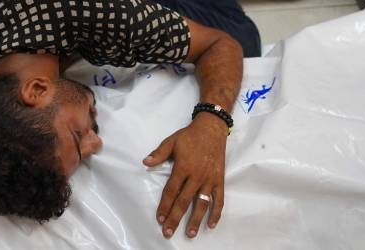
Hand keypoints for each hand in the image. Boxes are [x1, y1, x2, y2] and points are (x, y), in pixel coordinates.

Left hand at [143, 114, 226, 238]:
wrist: (212, 129)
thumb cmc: (190, 136)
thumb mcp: (171, 141)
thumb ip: (159, 153)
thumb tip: (145, 162)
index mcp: (183, 167)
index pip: (171, 191)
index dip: (164, 206)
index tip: (160, 219)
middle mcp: (196, 176)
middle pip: (184, 201)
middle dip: (175, 218)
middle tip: (168, 233)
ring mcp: (209, 179)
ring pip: (201, 204)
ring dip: (195, 220)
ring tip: (190, 234)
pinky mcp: (219, 181)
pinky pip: (219, 200)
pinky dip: (216, 213)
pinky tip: (211, 224)